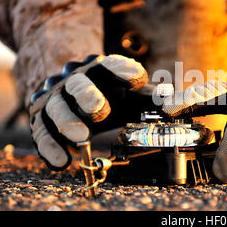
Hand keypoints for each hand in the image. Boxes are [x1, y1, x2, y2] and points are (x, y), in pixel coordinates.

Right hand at [30, 54, 151, 169]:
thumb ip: (157, 99)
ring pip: (56, 106)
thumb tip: (185, 101)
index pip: (111, 65)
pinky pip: (40, 132)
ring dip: (67, 121)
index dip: (123, 70)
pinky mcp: (41, 119)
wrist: (75, 98)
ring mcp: (56, 98)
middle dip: (88, 95)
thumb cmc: (114, 98)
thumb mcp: (136, 96)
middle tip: (99, 109)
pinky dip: (50, 147)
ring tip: (82, 138)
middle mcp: (75, 80)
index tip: (138, 78)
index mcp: (101, 70)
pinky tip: (62, 161)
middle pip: (78, 83)